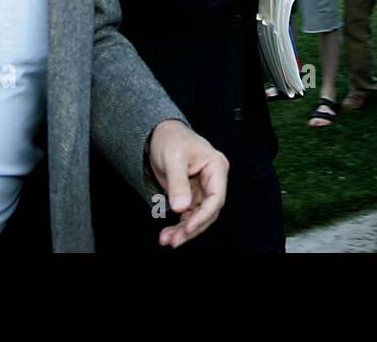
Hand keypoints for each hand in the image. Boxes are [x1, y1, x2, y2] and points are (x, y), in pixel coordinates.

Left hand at [147, 119, 228, 247]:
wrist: (159, 135)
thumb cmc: (170, 139)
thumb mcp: (173, 158)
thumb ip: (178, 183)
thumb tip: (181, 208)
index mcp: (216, 167)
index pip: (217, 198)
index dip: (203, 216)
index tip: (188, 229)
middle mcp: (213, 179)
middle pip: (209, 211)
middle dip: (192, 228)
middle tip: (174, 241)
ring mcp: (203, 189)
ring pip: (198, 216)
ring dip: (184, 230)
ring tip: (166, 239)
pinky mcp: (192, 195)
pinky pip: (189, 214)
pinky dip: (179, 225)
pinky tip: (167, 234)